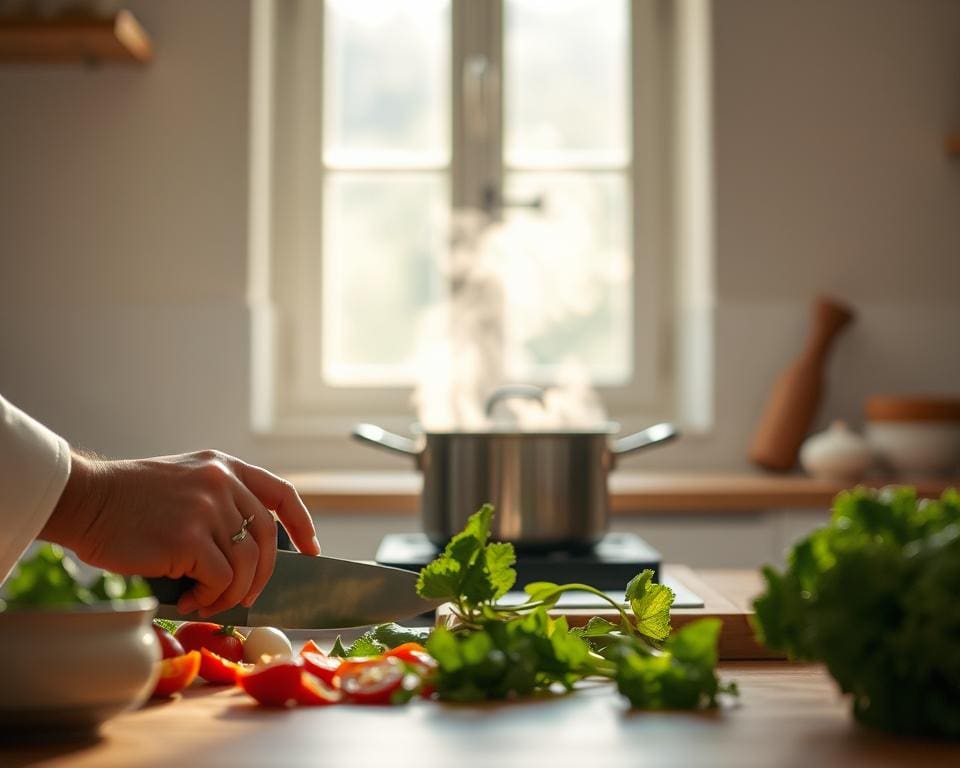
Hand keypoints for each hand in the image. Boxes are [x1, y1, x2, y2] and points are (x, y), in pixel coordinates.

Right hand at [40, 449, 320, 616]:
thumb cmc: (128, 502)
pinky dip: (210, 598)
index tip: (311, 550)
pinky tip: (188, 600)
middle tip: (245, 598)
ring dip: (232, 593)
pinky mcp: (190, 538)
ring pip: (247, 564)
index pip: (281, 493)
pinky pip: (221, 579)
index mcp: (225, 467)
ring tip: (207, 602)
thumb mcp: (186, 482)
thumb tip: (249, 557)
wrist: (86, 500)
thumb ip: (219, 503)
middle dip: (262, 576)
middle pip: (266, 539)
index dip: (301, 524)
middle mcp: (223, 483)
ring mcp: (208, 509)